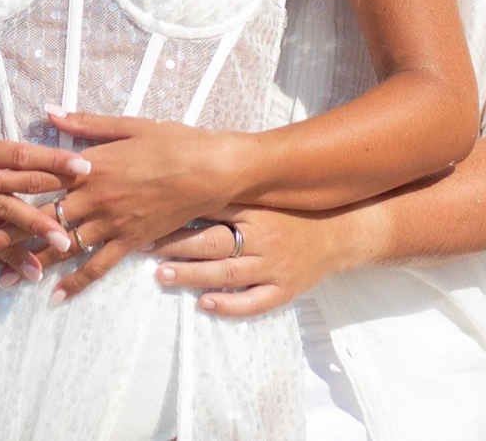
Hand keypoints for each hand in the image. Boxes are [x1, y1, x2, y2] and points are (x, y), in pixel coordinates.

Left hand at [0, 109, 250, 302]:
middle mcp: (94, 196)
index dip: (1, 178)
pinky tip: (54, 297)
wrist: (212, 170)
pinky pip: (98, 267)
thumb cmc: (173, 140)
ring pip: (62, 246)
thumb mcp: (128, 124)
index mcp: (90, 164)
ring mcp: (111, 223)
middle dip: (2, 230)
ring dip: (29, 262)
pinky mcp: (130, 242)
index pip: (37, 172)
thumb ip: (85, 123)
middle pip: (40, 216)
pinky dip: (76, 283)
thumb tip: (49, 112)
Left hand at [148, 206, 353, 316]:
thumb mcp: (265, 194)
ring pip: (227, 273)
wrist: (340, 232)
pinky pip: (254, 303)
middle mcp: (265, 237)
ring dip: (192, 275)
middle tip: (145, 247)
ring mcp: (275, 266)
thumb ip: (231, 191)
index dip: (178, 215)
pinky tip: (203, 304)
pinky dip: (228, 305)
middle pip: (213, 242)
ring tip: (161, 275)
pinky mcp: (285, 290)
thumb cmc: (293, 210)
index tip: (149, 219)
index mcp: (257, 208)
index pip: (211, 210)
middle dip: (176, 245)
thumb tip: (187, 180)